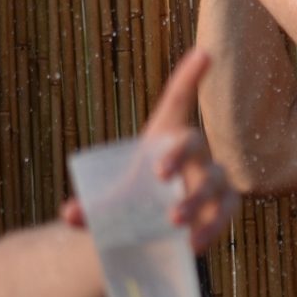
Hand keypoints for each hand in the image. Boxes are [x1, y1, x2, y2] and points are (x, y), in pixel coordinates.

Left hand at [58, 48, 240, 251]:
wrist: (146, 235)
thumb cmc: (128, 205)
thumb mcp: (106, 204)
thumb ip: (88, 208)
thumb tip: (70, 213)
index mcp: (162, 138)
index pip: (179, 101)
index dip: (190, 76)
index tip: (202, 52)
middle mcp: (192, 154)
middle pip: (194, 142)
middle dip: (179, 155)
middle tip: (159, 176)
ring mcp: (211, 179)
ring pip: (215, 179)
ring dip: (197, 198)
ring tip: (174, 220)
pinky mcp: (223, 207)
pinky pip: (227, 210)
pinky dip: (213, 227)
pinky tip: (194, 244)